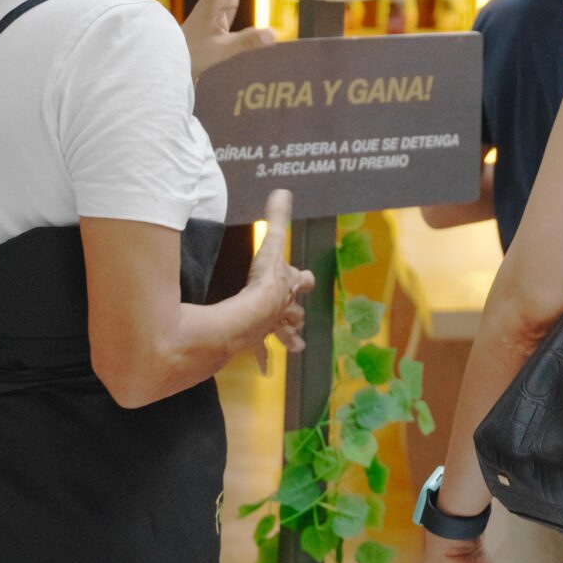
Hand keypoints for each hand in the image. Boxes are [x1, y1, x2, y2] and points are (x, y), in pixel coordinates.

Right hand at [243, 189, 314, 373]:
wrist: (256, 313)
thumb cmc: (266, 281)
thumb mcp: (271, 245)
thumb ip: (277, 218)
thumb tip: (282, 190)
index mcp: (288, 286)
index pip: (302, 280)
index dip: (303, 279)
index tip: (306, 280)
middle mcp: (284, 308)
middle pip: (295, 311)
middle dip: (297, 314)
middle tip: (300, 318)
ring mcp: (271, 325)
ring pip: (286, 333)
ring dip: (291, 338)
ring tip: (298, 346)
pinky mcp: (257, 339)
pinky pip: (261, 352)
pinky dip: (264, 360)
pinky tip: (266, 371)